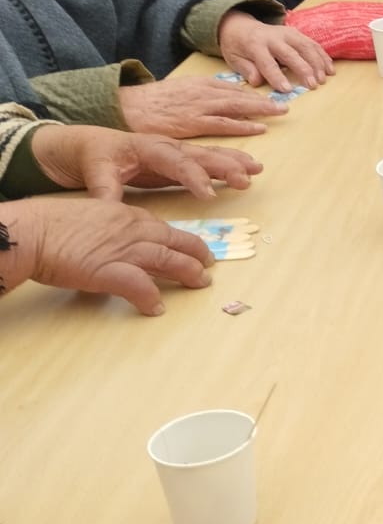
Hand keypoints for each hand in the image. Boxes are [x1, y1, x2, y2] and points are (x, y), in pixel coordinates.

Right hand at [0, 196, 214, 315]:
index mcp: (128, 215)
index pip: (163, 228)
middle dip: (197, 253)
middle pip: (176, 241)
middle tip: (208, 266)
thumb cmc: (52, 225)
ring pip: (169, 259)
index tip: (190, 248)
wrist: (34, 231)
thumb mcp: (92, 216)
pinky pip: (140, 286)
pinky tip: (157, 308)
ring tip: (200, 283)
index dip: (180, 240)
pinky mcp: (110, 271)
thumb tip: (115, 247)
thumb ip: (111, 230)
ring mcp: (125, 250)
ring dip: (188, 272)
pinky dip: (151, 297)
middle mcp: (133, 230)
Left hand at [29, 125, 261, 200]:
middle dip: (225, 166)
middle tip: (246, 179)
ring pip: (210, 155)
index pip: (176, 161)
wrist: (88, 144)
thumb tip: (110, 211)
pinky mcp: (179, 161)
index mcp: (148, 147)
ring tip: (257, 170)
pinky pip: (208, 162)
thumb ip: (105, 190)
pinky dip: (229, 165)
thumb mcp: (95, 172)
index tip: (209, 195)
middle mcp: (168, 146)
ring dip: (234, 162)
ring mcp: (176, 151)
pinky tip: (247, 171)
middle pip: (201, 155)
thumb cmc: (93, 157)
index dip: (194, 177)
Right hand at [119, 78, 286, 137]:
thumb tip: (218, 101)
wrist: (127, 107)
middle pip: (239, 94)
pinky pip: (223, 123)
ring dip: (260, 109)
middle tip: (285, 103)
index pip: (232, 87)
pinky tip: (260, 127)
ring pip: (236, 106)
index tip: (271, 96)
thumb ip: (199, 96)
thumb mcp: (178, 91)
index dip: (252, 93)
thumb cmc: (150, 103)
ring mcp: (199, 107)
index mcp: (199, 84)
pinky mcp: (193, 122)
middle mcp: (203, 92)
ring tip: (280, 111)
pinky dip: (243, 124)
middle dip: (263, 99)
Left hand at [217, 11, 333, 93]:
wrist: (241, 26)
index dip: (277, 76)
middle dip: (303, 69)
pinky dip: (323, 56)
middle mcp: (273, 37)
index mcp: (255, 45)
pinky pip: (313, 44)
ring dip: (317, 63)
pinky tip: (330, 69)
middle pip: (291, 53)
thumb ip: (246, 69)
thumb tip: (257, 81)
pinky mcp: (297, 33)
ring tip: (324, 79)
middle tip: (313, 85)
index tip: (287, 90)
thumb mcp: (233, 59)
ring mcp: (287, 33)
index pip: (267, 62)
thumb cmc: (238, 47)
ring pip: (306, 46)